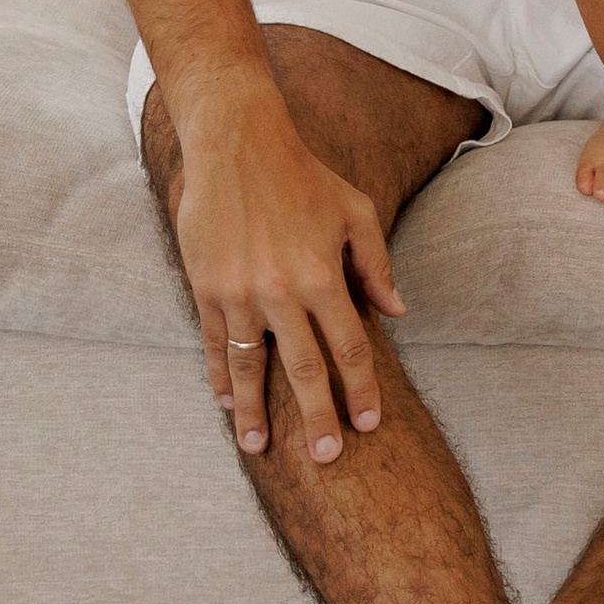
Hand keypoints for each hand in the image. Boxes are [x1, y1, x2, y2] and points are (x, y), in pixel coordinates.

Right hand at [170, 96, 406, 462]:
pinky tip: (226, 404)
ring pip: (250, 366)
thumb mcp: (356, 211)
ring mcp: (239, 294)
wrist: (237, 146)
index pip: (348, 347)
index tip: (368, 425)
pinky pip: (213, 345)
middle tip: (325, 457)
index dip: (359, 389)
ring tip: (259, 448)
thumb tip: (397, 313)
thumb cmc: (305, 177)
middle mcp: (281, 292)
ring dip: (255, 412)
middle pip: (303, 369)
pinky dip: (220, 377)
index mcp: (323, 276)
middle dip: (316, 417)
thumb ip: (377, 265)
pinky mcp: (206, 288)